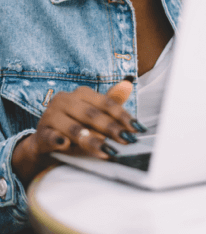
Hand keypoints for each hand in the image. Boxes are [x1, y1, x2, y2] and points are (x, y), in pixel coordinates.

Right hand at [12, 78, 144, 184]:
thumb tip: (128, 84)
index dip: (122, 116)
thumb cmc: (76, 125)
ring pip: (74, 127)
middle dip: (111, 129)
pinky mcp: (41, 132)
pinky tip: (66, 145)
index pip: (106, 103)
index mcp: (81, 93)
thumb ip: (111, 103)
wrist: (46, 142)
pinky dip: (58, 140)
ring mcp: (51, 115)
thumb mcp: (94, 115)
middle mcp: (65, 100)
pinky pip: (50, 136)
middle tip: (126, 141)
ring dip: (91, 139)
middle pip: (92, 115)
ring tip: (106, 149)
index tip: (137, 129)